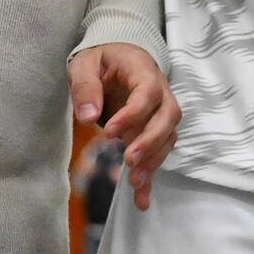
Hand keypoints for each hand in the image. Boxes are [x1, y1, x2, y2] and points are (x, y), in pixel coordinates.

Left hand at [66, 42, 180, 210]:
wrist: (116, 55)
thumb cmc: (101, 58)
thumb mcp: (85, 64)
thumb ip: (85, 86)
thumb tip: (88, 116)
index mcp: (143, 71)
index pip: (147, 93)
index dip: (132, 114)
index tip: (109, 133)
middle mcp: (160, 92)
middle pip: (168, 117)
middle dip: (150, 141)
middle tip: (128, 160)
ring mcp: (160, 111)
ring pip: (168, 136)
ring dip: (154, 160)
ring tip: (133, 182)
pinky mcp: (153, 129)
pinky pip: (159, 151)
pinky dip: (152, 175)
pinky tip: (141, 198)